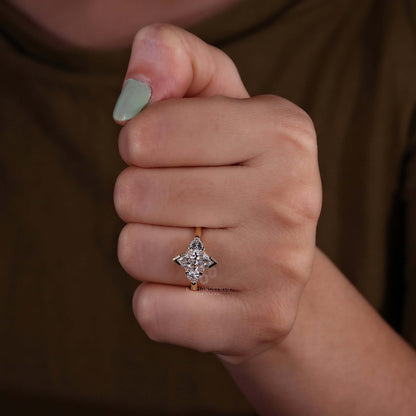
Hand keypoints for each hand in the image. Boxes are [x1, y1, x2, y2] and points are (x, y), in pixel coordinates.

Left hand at [114, 24, 321, 363]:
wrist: (275, 266)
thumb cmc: (232, 175)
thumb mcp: (216, 105)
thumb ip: (177, 62)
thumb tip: (139, 80)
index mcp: (283, 132)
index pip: (148, 132)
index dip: (139, 145)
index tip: (166, 155)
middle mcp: (291, 198)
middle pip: (135, 194)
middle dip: (140, 199)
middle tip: (182, 207)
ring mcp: (280, 267)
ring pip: (137, 253)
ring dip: (146, 248)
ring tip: (191, 245)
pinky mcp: (260, 322)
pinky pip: (154, 312)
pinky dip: (157, 300)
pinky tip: (194, 291)